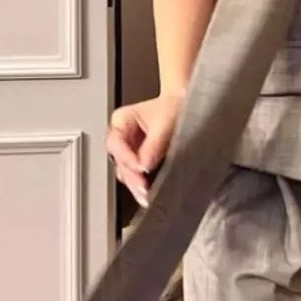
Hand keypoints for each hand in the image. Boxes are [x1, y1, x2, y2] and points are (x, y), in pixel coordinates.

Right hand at [106, 93, 183, 208]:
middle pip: (119, 161)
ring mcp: (129, 151)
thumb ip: (154, 143)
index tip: (140, 167)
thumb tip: (144, 165)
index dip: (126, 157)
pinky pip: (135, 177)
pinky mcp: (139, 163)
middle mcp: (122, 137)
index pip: (115, 142)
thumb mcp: (164, 121)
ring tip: (146, 193)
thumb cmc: (173, 107)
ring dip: (135, 184)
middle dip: (131, 176)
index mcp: (122, 120)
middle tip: (143, 187)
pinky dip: (141, 186)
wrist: (184, 108)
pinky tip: (148, 193)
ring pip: (125, 173)